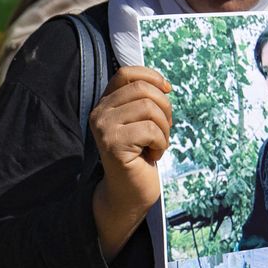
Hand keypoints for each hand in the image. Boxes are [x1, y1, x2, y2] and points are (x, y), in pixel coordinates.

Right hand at [90, 66, 171, 258]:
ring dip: (164, 130)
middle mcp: (99, 112)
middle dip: (165, 109)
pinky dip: (161, 144)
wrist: (129, 194)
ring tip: (157, 145)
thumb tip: (164, 85)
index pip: (126, 73)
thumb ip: (144, 101)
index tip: (167, 90)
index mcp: (105, 103)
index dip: (151, 76)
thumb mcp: (141, 123)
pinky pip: (151, 131)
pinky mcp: (113, 143)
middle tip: (164, 131)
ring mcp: (104, 127)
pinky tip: (152, 156)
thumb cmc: (140, 158)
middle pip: (144, 89)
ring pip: (150, 109)